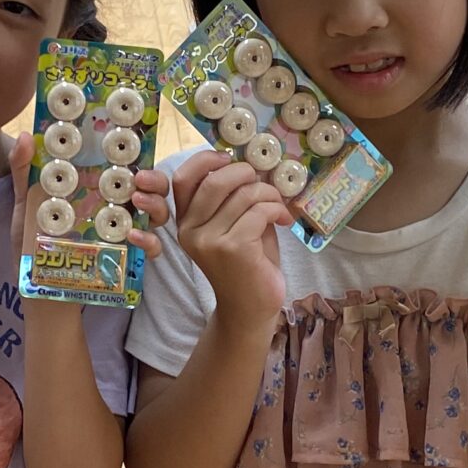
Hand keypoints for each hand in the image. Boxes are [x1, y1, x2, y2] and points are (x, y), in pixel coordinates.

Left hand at [9, 134, 176, 264]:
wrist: (35, 283)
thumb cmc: (32, 238)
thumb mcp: (25, 201)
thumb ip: (24, 169)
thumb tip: (27, 136)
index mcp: (98, 187)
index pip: (127, 165)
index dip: (137, 152)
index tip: (134, 141)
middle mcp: (118, 206)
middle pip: (151, 187)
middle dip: (154, 179)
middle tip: (140, 178)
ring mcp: (126, 232)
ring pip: (158, 213)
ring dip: (155, 205)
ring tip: (138, 201)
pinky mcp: (128, 258)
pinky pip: (151, 248)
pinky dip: (148, 241)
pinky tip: (133, 236)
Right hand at [170, 154, 289, 323]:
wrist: (249, 309)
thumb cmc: (246, 265)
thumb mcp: (232, 226)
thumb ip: (232, 199)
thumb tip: (249, 166)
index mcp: (185, 223)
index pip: (183, 178)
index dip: (206, 160)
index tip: (230, 159)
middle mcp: (190, 231)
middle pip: (215, 180)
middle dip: (246, 173)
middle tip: (264, 185)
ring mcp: (210, 240)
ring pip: (243, 195)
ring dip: (269, 194)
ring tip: (279, 207)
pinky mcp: (233, 248)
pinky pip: (259, 212)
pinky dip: (276, 210)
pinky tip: (283, 221)